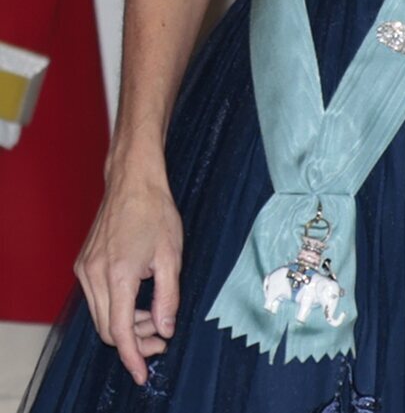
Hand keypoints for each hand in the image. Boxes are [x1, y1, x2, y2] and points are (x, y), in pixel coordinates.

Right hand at [74, 168, 183, 385]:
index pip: (119, 332)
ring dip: (125, 325)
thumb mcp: (171, 256)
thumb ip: (168, 298)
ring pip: (100, 316)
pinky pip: (96, 299)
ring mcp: (85, 270)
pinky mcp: (83, 264)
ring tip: (152, 317)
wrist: (132, 180)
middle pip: (107, 329)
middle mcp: (94, 276)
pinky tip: (137, 299)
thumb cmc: (155, 211)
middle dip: (133, 342)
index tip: (141, 374)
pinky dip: (115, 308)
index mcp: (118, 275)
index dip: (132, 357)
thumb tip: (164, 330)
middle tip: (160, 340)